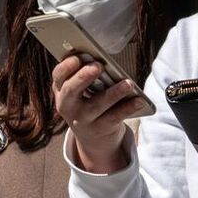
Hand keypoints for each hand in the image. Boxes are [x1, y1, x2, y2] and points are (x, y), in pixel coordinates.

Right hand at [53, 56, 143, 173]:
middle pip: (71, 91)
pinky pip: (115, 117)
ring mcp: (83, 119)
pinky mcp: (101, 128)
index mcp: (61, 90)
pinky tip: (139, 100)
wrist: (93, 138)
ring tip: (128, 83)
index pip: (58, 76)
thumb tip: (99, 59)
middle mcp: (68, 106)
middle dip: (83, 77)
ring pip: (97, 105)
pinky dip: (128, 108)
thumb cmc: (87, 104)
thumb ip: (85, 76)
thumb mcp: (80, 92)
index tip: (77, 58)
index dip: (65, 67)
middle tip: (98, 66)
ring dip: (113, 93)